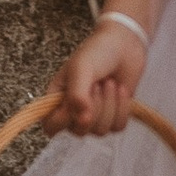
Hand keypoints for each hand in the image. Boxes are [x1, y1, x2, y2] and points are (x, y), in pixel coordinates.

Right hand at [54, 19, 142, 135]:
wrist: (125, 45)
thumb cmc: (96, 53)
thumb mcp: (81, 69)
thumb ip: (76, 94)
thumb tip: (82, 119)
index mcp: (58, 99)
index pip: (50, 126)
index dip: (63, 121)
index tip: (77, 104)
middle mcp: (74, 111)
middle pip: (79, 131)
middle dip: (94, 106)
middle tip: (97, 83)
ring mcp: (95, 116)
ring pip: (100, 131)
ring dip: (109, 104)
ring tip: (108, 82)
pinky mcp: (114, 116)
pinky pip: (117, 127)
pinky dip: (122, 107)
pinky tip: (120, 88)